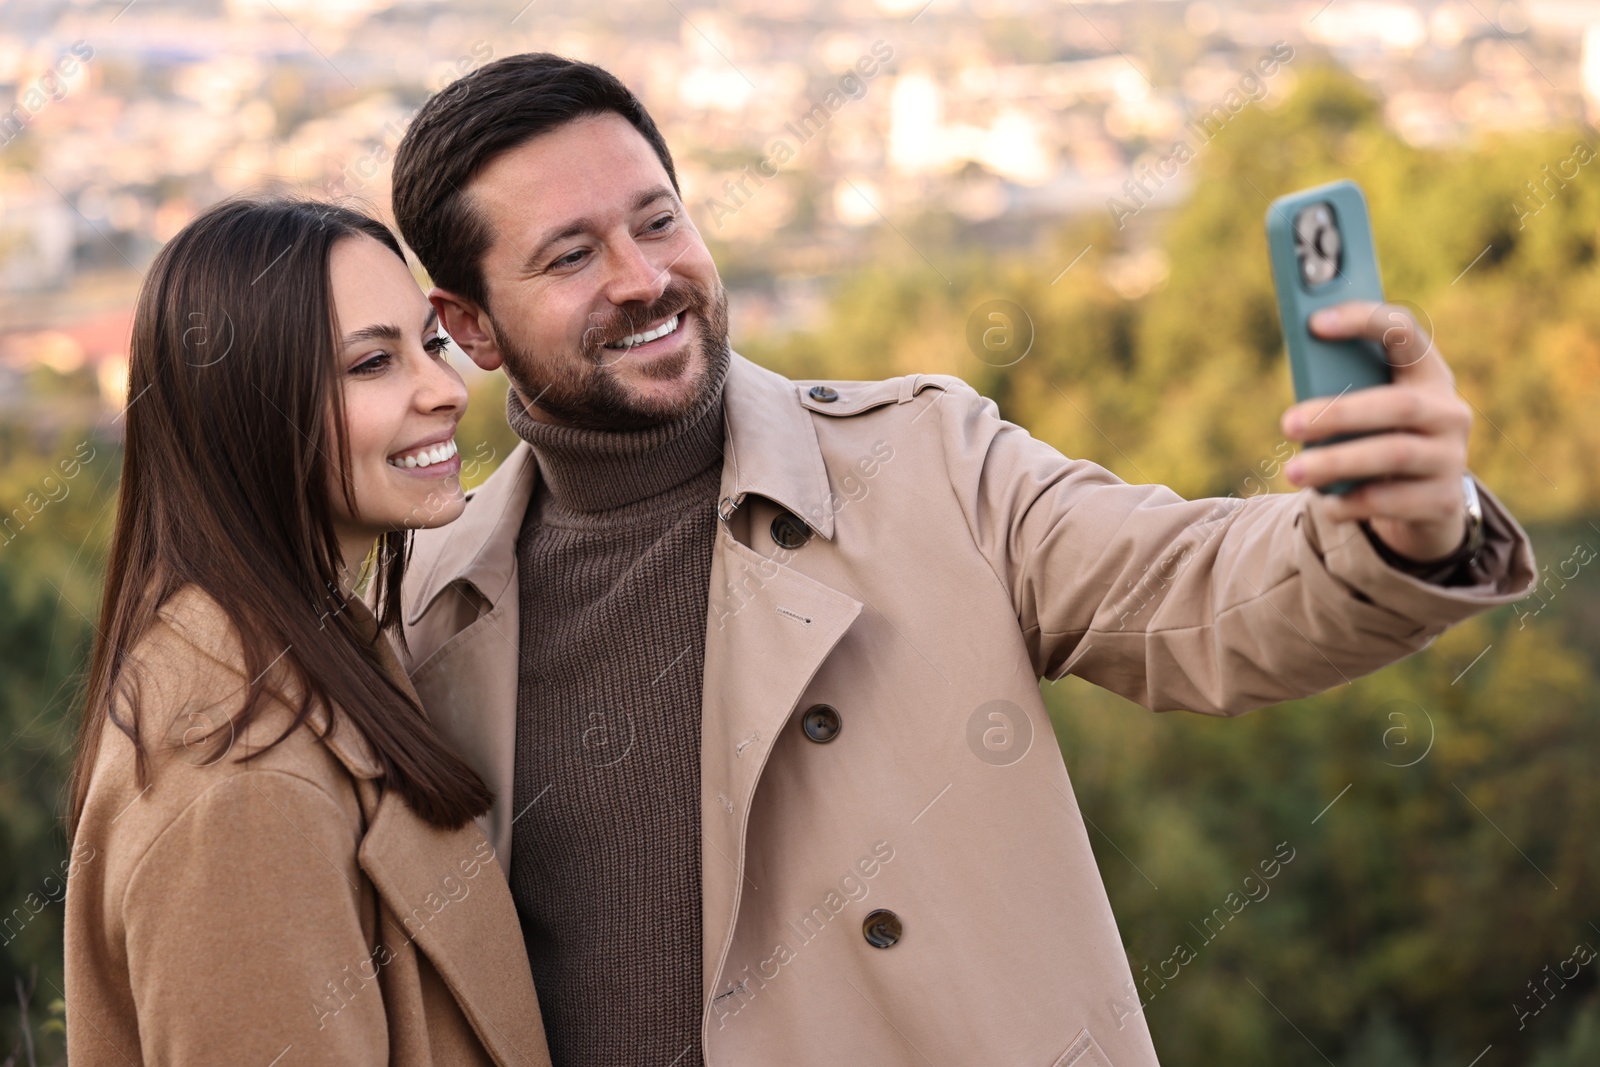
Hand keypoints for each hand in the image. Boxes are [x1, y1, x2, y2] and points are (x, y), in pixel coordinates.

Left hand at [1279, 301, 1472, 561]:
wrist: (1422, 502)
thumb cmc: (1377, 440)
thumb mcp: (1366, 411)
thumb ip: (1342, 394)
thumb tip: (1296, 408)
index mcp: (1426, 374)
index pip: (1405, 331)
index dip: (1364, 321)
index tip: (1314, 323)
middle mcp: (1449, 411)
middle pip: (1399, 405)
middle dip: (1340, 413)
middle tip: (1288, 424)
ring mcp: (1451, 457)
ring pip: (1394, 454)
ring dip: (1337, 462)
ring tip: (1293, 471)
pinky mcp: (1442, 500)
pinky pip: (1391, 500)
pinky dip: (1351, 501)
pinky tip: (1327, 503)